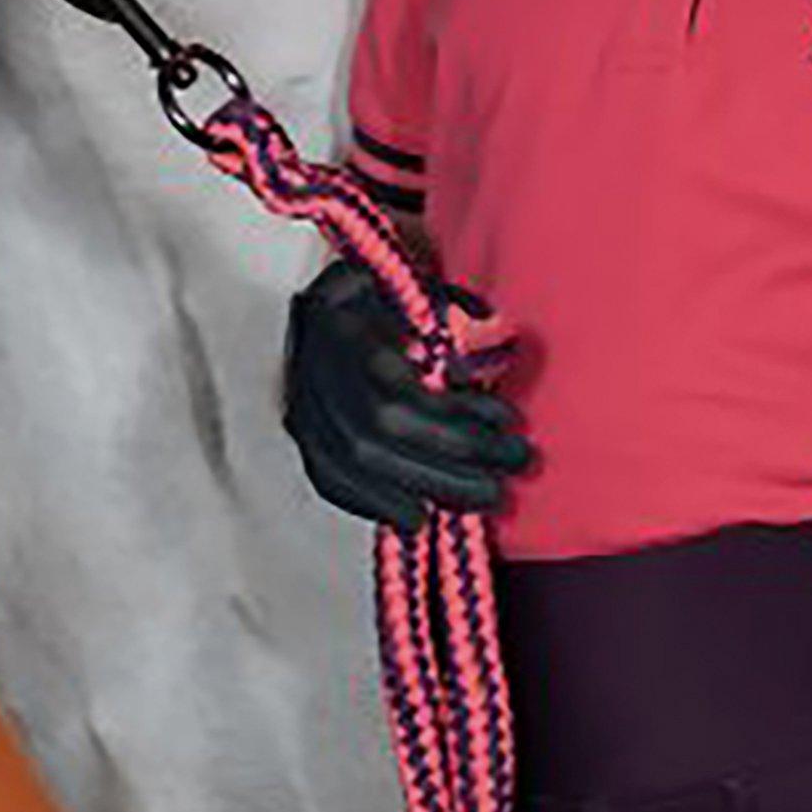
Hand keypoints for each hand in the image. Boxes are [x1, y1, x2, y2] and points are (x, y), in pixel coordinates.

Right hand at [280, 247, 532, 531]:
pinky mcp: (298, 428)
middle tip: (514, 464)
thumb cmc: (393, 294)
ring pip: (353, 461)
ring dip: (425, 485)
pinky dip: (373, 503)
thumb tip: (474, 374)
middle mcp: (310, 361)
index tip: (508, 418)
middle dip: (453, 456)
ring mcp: (297, 397)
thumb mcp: (429, 293)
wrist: (333, 297)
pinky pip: (327, 478)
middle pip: (377, 431)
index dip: (454, 412)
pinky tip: (417, 519)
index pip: (396, 383)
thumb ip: (458, 321)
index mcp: (342, 313)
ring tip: (485, 496)